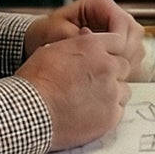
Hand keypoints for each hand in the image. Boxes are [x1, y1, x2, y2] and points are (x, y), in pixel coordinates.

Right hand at [16, 31, 129, 149]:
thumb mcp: (53, 49)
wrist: (30, 111)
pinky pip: (119, 110)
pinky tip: (91, 112)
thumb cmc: (35, 81)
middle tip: (94, 82)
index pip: (118, 42)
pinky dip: (109, 111)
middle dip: (112, 72)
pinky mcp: (111, 116)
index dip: (109, 52)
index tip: (102, 60)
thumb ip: (78, 44)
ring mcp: (111, 92)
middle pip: (123, 66)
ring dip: (112, 92)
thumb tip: (87, 38)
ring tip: (91, 99)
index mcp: (93, 46)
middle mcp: (107, 66)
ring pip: (124, 89)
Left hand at [24, 0, 143, 75]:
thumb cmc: (47, 32)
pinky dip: (125, 65)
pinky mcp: (116, 43)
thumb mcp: (57, 32)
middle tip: (115, 66)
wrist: (40, 40)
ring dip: (128, 59)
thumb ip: (76, 38)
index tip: (111, 54)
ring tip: (113, 71)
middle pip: (134, 31)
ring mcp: (115, 28)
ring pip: (136, 44)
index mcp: (98, 4)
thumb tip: (94, 44)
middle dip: (127, 50)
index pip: (121, 20)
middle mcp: (110, 14)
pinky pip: (130, 55)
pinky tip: (112, 74)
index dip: (120, 39)